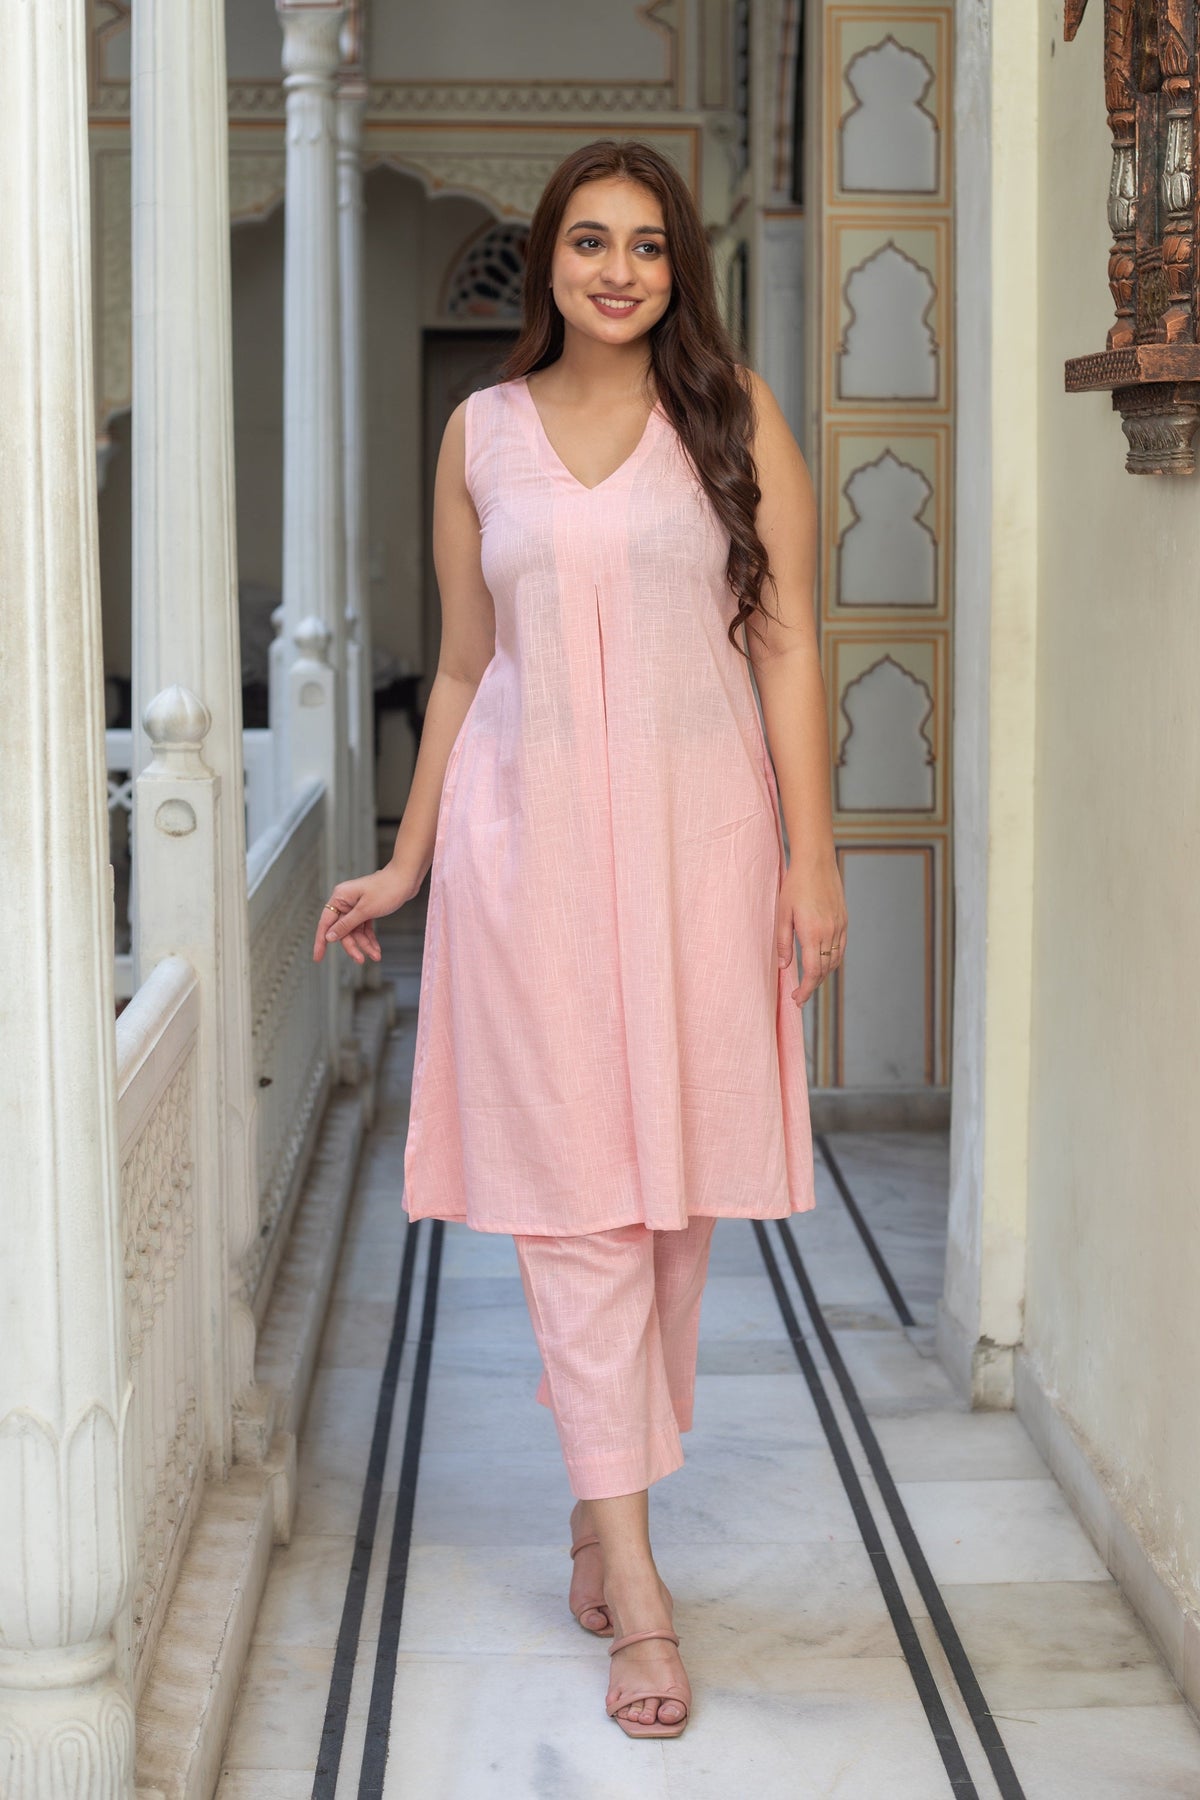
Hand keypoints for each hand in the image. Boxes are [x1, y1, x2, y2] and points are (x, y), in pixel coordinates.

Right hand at [312, 865, 417, 966]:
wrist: (407, 878)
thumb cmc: (387, 889)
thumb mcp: (365, 910)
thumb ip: (346, 925)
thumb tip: (329, 937)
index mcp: (340, 897)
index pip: (325, 923)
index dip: (321, 942)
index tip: (318, 958)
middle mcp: (346, 901)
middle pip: (342, 930)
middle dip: (352, 946)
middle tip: (361, 960)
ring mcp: (357, 906)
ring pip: (355, 931)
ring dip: (365, 944)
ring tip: (376, 956)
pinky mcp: (367, 909)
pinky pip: (364, 928)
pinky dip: (370, 938)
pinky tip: (376, 950)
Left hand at [776, 856, 846, 1006]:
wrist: (816, 862)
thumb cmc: (795, 885)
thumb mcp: (782, 913)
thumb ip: (783, 942)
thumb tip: (783, 966)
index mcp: (812, 933)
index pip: (812, 972)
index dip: (806, 989)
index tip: (797, 999)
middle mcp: (830, 933)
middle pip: (825, 970)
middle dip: (813, 986)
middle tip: (800, 996)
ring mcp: (840, 926)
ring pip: (835, 960)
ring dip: (823, 974)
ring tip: (809, 981)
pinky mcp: (844, 920)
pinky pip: (841, 948)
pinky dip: (832, 960)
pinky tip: (823, 962)